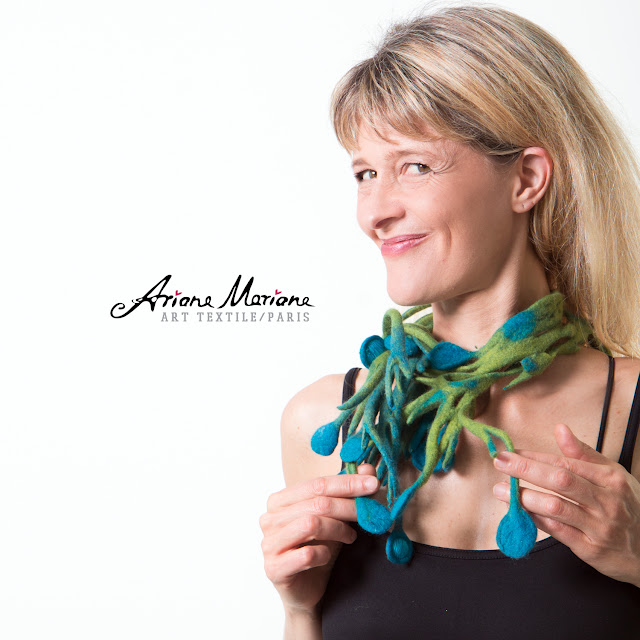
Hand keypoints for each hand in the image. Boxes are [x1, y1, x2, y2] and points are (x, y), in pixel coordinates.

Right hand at [259, 464, 379, 615]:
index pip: (317, 484)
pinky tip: (329, 555)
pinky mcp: (274, 568)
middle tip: (371, 513)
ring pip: (311, 524)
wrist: (308, 592)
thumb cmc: (319, 549)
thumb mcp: (336, 518)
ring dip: (338, 529)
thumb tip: (367, 468)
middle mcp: (270, 518)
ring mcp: (269, 543)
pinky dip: (324, 553)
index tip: (373, 484)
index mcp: (280, 500)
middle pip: (317, 503)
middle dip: (349, 506)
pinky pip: (306, 554)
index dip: (347, 483)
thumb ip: (348, 491)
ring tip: (351, 536)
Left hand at [492, 423, 639, 586]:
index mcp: (610, 479)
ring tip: (501, 490)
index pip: (565, 463)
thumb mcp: (612, 475)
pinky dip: (535, 519)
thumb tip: (560, 428)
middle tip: (500, 462)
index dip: (535, 457)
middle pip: (559, 481)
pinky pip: (557, 532)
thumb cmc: (626, 506)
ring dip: (524, 497)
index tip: (511, 451)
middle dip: (525, 469)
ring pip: (555, 507)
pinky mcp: (591, 549)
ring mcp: (599, 526)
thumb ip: (583, 453)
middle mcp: (606, 501)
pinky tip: (519, 511)